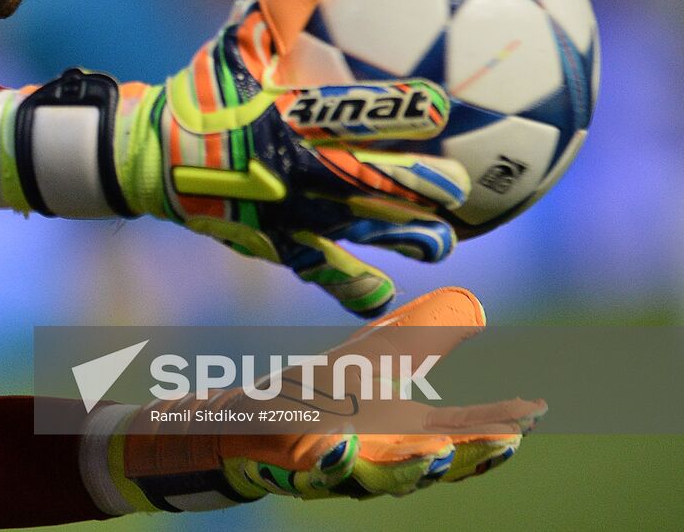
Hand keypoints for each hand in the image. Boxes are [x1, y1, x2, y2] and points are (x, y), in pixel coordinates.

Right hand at [0, 0, 469, 315]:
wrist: (148, 159)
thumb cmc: (198, 97)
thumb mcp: (232, 48)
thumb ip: (276, 12)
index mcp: (283, 123)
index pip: (346, 116)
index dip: (392, 112)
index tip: (440, 107)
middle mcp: (290, 173)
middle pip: (361, 181)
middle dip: (411, 185)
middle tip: (460, 188)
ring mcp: (283, 215)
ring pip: (349, 230)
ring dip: (395, 236)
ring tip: (439, 245)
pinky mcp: (273, 245)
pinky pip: (317, 268)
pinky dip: (349, 285)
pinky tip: (384, 296)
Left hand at [109, 287, 542, 509]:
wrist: (250, 422)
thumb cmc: (321, 395)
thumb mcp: (377, 358)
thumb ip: (424, 334)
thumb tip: (474, 303)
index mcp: (407, 433)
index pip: (464, 434)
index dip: (498, 428)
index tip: (533, 414)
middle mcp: (383, 458)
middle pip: (434, 465)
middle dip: (468, 459)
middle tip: (502, 443)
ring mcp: (342, 470)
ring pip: (381, 479)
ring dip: (411, 469)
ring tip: (438, 453)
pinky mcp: (300, 471)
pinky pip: (318, 474)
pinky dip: (332, 464)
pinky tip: (340, 447)